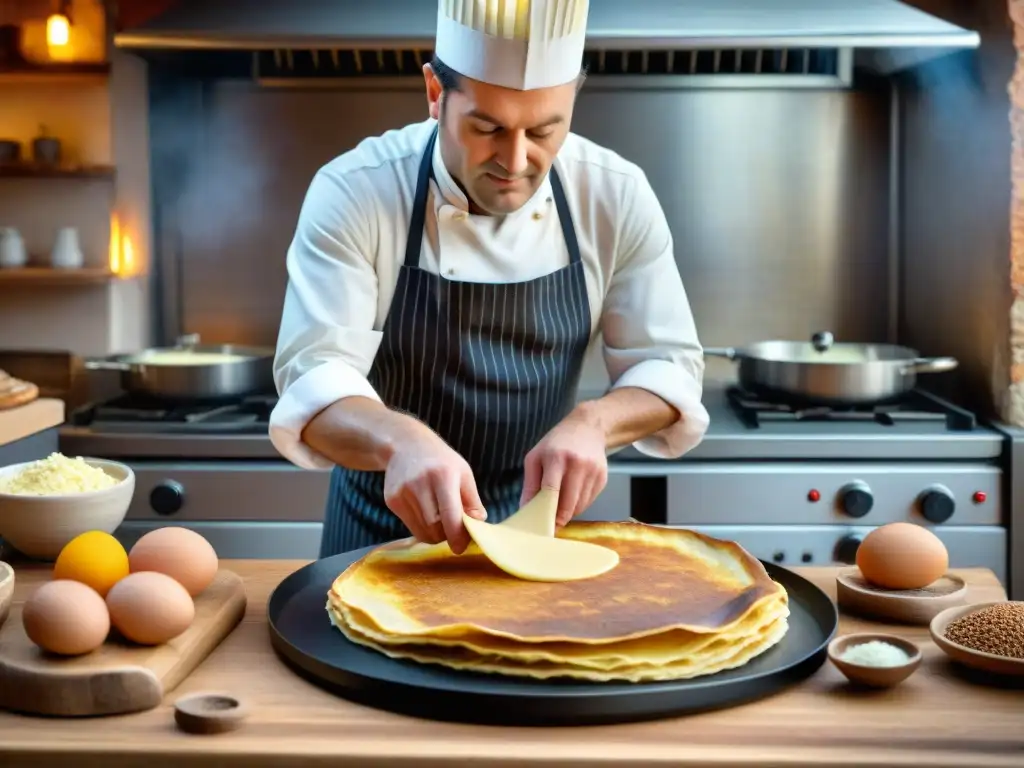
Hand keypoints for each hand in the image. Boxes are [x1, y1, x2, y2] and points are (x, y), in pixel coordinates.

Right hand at [383, 423, 486, 553]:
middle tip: (453, 529)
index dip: (457, 536)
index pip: (449, 516)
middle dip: (446, 535)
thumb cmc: (441, 461)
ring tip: (440, 519)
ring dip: (434, 533)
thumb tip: (479, 525)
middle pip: (434, 528)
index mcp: (443, 476)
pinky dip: (421, 527)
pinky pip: (410, 526)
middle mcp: (420, 484)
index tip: (461, 547)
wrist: (406, 444)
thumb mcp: (463, 473)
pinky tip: (425, 511)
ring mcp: (402, 492)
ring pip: (421, 531)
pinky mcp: (391, 500)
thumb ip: (472, 501)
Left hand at [520, 408, 607, 526]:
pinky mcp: (603, 477)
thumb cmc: (556, 444)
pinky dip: (579, 505)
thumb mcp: (536, 457)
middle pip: (569, 503)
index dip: (547, 511)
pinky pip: (589, 501)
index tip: (542, 525)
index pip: (551, 490)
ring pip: (580, 505)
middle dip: (559, 518)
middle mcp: (578, 464)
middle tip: (551, 524)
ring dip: (569, 512)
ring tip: (560, 506)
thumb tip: (525, 509)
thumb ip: (530, 484)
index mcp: (557, 457)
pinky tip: (572, 495)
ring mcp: (593, 471)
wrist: (587, 427)